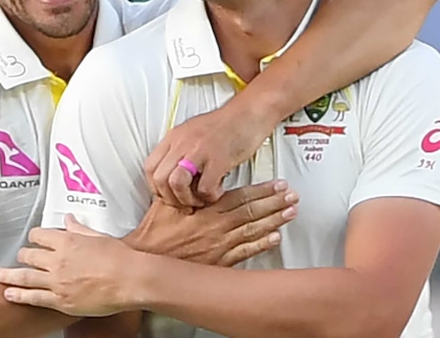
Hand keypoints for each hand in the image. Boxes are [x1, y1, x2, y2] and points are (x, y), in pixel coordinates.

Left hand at [0, 216, 135, 316]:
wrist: (130, 279)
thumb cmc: (119, 258)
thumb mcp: (98, 236)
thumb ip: (79, 229)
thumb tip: (70, 220)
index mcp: (67, 241)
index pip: (40, 235)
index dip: (34, 237)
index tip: (33, 239)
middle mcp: (58, 259)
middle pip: (28, 255)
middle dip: (22, 255)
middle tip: (18, 257)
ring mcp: (57, 281)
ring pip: (24, 276)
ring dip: (8, 275)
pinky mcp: (60, 300)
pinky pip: (33, 297)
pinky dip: (18, 295)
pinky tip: (9, 294)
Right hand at [130, 179, 296, 266]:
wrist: (146, 264)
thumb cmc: (154, 232)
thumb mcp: (165, 203)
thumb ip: (184, 190)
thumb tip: (197, 176)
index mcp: (205, 210)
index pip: (240, 197)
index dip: (262, 190)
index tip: (278, 183)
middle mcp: (216, 227)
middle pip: (252, 212)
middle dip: (275, 203)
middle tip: (293, 196)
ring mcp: (219, 246)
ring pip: (252, 231)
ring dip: (274, 221)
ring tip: (290, 213)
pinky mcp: (218, 264)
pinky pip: (245, 254)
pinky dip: (261, 246)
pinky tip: (275, 239)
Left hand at [145, 103, 271, 208]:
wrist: (249, 113)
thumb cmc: (225, 125)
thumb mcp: (193, 133)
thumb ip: (180, 152)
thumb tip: (173, 175)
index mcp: (174, 137)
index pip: (150, 167)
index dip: (156, 188)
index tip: (169, 196)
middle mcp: (182, 143)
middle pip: (159, 178)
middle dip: (171, 199)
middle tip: (185, 204)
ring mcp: (199, 150)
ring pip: (176, 183)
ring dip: (187, 200)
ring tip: (200, 200)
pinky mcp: (219, 159)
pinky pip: (205, 188)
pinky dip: (210, 197)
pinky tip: (218, 192)